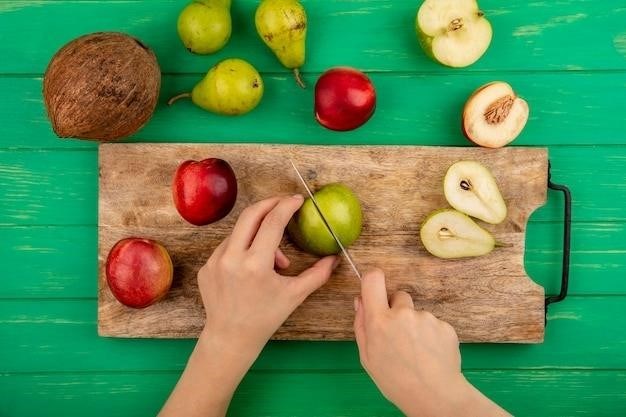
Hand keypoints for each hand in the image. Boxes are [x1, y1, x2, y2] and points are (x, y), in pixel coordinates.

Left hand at [198, 194, 338, 359]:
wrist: (231, 337)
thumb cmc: (265, 318)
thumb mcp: (295, 295)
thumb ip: (317, 275)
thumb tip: (335, 258)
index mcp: (255, 265)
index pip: (272, 222)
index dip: (286, 206)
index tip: (297, 200)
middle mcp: (232, 258)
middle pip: (251, 215)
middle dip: (270, 204)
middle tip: (284, 204)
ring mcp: (215, 261)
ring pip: (239, 231)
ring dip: (258, 234)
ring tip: (274, 258)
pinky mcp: (207, 266)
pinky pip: (228, 246)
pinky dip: (244, 248)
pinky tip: (253, 267)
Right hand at [354, 268, 509, 416]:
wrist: (434, 396)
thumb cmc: (395, 380)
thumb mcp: (367, 357)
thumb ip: (361, 324)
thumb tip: (359, 300)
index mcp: (379, 321)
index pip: (373, 279)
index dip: (373, 280)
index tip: (375, 288)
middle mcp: (403, 314)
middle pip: (399, 296)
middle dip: (397, 310)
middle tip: (399, 335)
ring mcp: (426, 318)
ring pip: (417, 313)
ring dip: (415, 325)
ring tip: (417, 351)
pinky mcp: (445, 325)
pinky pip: (434, 324)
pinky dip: (432, 335)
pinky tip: (430, 354)